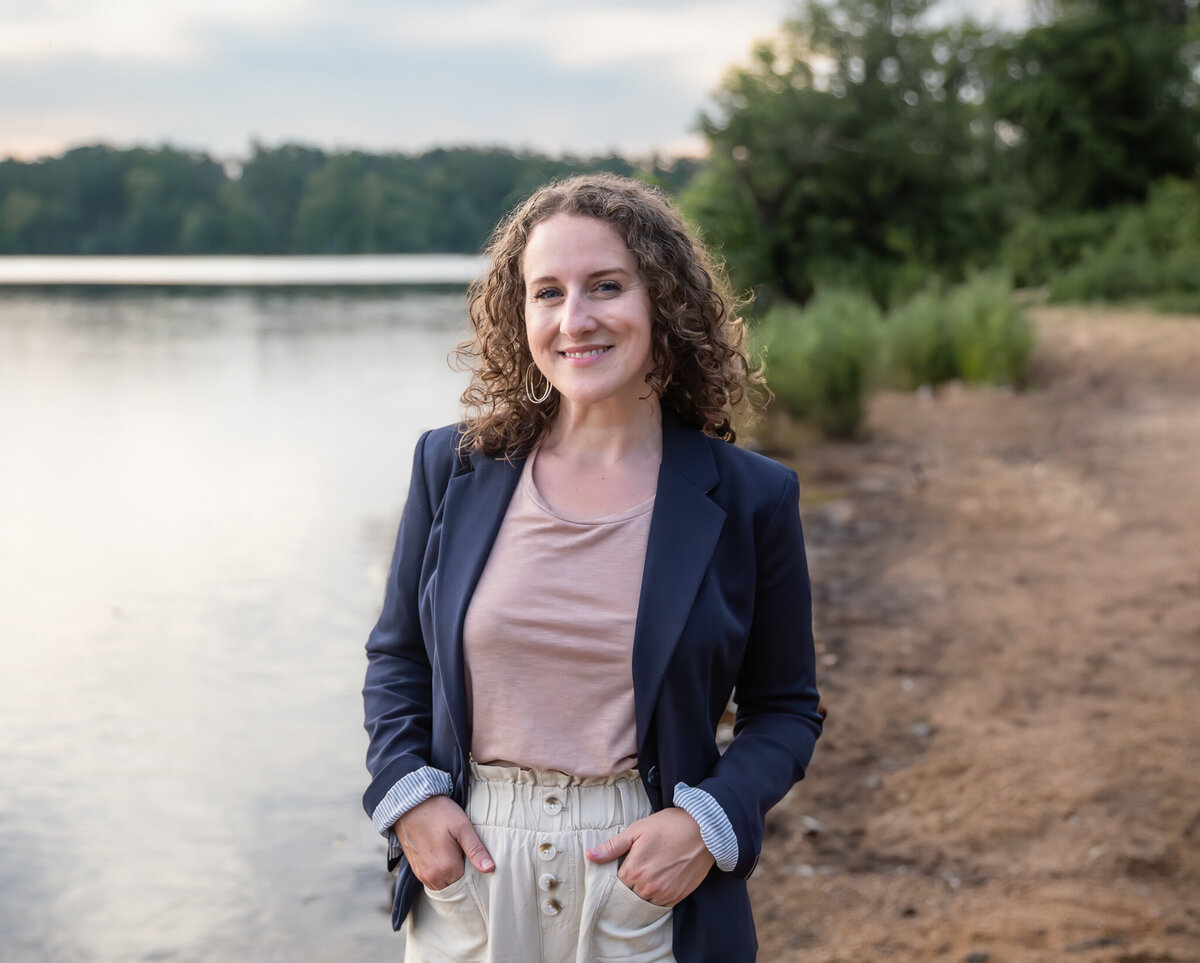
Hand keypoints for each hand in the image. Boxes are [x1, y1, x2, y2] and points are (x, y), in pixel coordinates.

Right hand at [393, 795, 493, 889]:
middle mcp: (432, 877)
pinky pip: (433, 882)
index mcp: (447, 868)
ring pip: (444, 885)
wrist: (410, 805)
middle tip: (465, 853)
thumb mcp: (462, 827)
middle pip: (456, 886)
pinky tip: (444, 857)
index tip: (474, 856)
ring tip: (454, 854)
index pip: (469, 881)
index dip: (475, 870)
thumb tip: (490, 868)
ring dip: (451, 876)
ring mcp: (422, 875)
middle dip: (463, 874)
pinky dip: (441, 874)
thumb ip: (476, 850)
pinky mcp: (416, 871)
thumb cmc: (438, 812)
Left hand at [585, 808, 714, 906]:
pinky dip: (657, 897)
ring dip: (642, 893)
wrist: (703, 829)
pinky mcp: (678, 896)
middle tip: (636, 870)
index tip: (622, 867)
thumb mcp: (637, 830)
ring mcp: (663, 894)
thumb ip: (612, 847)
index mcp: (633, 870)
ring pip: (644, 902)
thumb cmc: (668, 826)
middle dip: (628, 886)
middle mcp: (647, 887)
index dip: (617, 876)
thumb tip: (590, 856)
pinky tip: (660, 882)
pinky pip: (660, 905)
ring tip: (649, 875)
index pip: (615, 884)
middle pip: (628, 895)